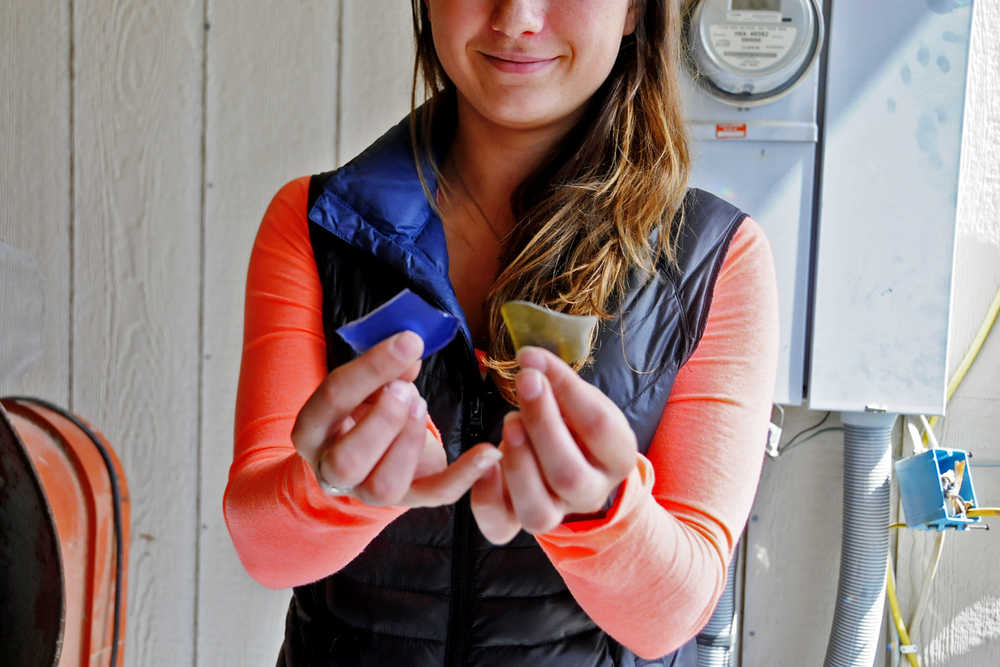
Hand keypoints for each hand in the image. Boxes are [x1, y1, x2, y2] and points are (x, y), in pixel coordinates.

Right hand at [291, 330, 501, 506]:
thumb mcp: (364, 383)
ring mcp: (365, 491)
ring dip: (409, 443)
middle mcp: (330, 467)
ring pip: (383, 488)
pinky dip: (465, 476)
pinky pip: (434, 496)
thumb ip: (384, 368)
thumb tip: (411, 348)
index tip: (410, 341)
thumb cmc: (364, 405)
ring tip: (422, 407)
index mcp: (312, 428)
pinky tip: (489, 451)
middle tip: (409, 391)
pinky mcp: (406, 499)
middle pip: (347, 460)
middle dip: (384, 421)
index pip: (333, 397)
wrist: (367, 448)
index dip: (372, 368)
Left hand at [471, 346, 637, 543]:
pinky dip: (486, 497)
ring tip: (509, 422)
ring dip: (517, 463)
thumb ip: (560, 385)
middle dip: (541, 425)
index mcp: (617, 458)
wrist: (574, 460)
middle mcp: (591, 494)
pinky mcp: (520, 521)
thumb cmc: (575, 424)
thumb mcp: (579, 401)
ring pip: (537, 511)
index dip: (566, 389)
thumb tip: (531, 361)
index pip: (599, 427)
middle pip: (568, 475)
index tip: (532, 358)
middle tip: (524, 384)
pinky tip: (484, 463)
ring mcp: (556, 513)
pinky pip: (500, 527)